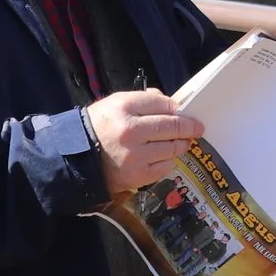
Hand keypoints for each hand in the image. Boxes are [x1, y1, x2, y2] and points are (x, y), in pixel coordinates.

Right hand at [86, 89, 204, 197]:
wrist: (78, 158)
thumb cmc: (99, 127)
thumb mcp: (115, 104)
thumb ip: (143, 100)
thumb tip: (171, 104)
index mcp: (124, 109)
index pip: (161, 104)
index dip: (175, 107)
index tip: (182, 111)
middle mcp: (131, 131)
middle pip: (172, 126)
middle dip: (188, 126)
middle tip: (197, 127)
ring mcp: (135, 155)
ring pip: (171, 147)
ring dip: (180, 144)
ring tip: (182, 142)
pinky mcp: (138, 175)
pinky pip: (165, 166)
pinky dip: (168, 160)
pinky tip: (164, 156)